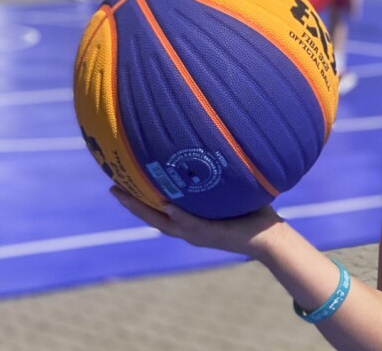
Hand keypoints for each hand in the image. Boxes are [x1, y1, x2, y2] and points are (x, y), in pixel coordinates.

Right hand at [110, 186, 286, 258]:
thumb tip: (218, 143)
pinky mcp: (211, 235)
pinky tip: (166, 205)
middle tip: (111, 186)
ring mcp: (197, 234)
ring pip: (164, 222)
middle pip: (152, 217)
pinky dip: (178, 216)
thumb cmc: (254, 213)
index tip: (121, 183)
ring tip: (124, 194)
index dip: (139, 199)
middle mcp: (189, 230)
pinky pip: (192, 224)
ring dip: (143, 209)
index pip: (159, 210)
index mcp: (190, 221)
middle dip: (131, 203)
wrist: (270, 238)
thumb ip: (221, 174)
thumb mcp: (232, 191)